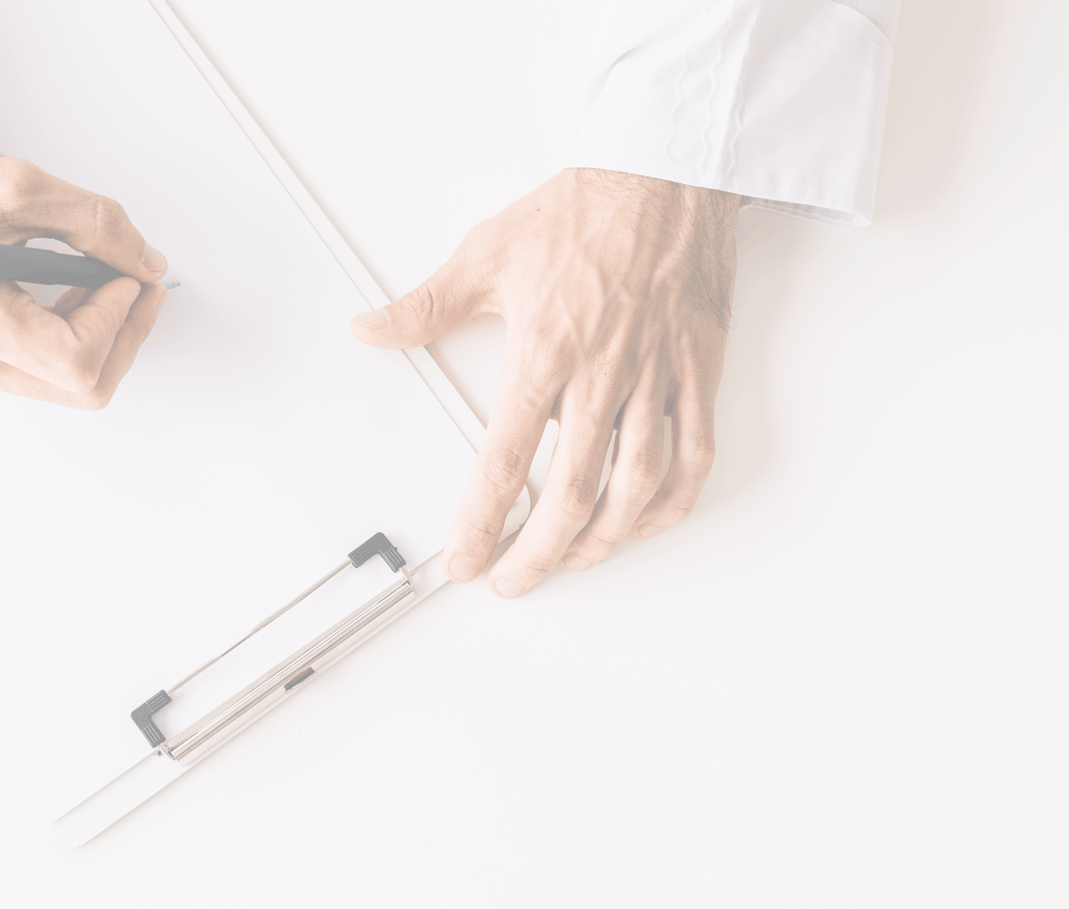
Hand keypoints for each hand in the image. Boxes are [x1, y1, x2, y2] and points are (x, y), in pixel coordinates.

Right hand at [0, 77, 169, 408]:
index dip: (121, 320)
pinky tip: (66, 290)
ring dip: (97, 334)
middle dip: (123, 335)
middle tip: (137, 282)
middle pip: (80, 387)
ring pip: (62, 383)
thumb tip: (144, 261)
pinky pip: (36, 367)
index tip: (130, 276)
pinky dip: (67, 334)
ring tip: (98, 278)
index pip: (78, 361)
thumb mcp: (18, 185)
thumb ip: (96, 226)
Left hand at [350, 169, 738, 595]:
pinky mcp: (697, 370)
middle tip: (515, 578)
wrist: (665, 171)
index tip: (468, 560)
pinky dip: (673, 501)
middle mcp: (602, 374)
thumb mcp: (487, 252)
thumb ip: (425, 305)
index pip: (506, 460)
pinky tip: (646, 521)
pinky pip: (694, 454)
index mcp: (544, 352)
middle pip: (572, 492)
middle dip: (539, 551)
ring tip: (574, 559)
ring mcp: (655, 376)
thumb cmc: (583, 210)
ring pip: (636, 485)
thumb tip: (371, 328)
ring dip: (603, 537)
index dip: (483, 523)